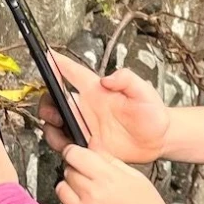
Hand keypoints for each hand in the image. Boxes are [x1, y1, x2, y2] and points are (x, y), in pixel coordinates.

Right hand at [39, 52, 169, 163]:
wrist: (158, 140)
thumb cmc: (152, 112)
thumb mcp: (144, 92)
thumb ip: (127, 80)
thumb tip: (107, 79)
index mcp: (97, 90)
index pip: (72, 72)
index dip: (57, 63)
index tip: (45, 56)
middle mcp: (87, 106)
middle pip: (54, 100)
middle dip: (46, 104)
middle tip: (53, 114)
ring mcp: (85, 125)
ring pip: (55, 124)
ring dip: (52, 128)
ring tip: (61, 134)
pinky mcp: (87, 144)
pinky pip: (67, 144)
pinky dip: (63, 146)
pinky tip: (73, 148)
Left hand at [56, 145, 196, 203]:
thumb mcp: (134, 177)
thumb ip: (110, 159)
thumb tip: (91, 143)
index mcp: (109, 177)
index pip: (75, 154)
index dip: (74, 151)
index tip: (77, 153)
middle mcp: (93, 194)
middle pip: (68, 170)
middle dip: (75, 169)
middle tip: (89, 176)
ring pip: (61, 188)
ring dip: (70, 187)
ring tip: (87, 193)